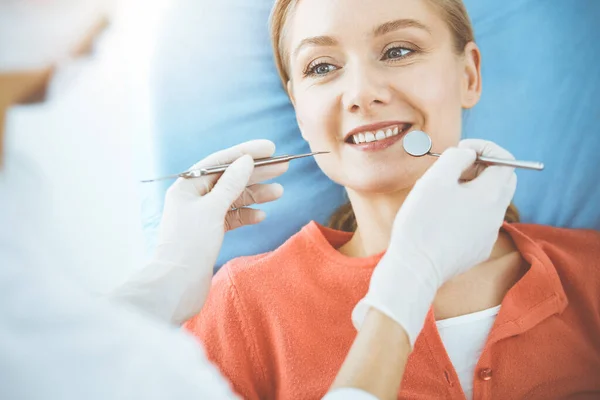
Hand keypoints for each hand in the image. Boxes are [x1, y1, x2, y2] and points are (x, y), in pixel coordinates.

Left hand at [111, 140, 286, 323]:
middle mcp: (194, 198)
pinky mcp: (210, 233)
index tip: (270, 148)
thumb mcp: (212, 210)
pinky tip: (261, 215)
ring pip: (233, 198)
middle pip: (229, 178)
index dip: (246, 152)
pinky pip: (232, 217)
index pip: (220, 161)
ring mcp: (202, 216)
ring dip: (256, 194)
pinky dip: (247, 214)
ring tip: (279, 191)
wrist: (176, 286)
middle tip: (283, 166)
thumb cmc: (189, 245)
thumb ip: (231, 184)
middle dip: (256, 173)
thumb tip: (246, 160)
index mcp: (187, 186)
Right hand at [352, 139, 516, 344]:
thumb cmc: (423, 222)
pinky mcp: (475, 250)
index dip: (485, 148)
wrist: (415, 269)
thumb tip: (468, 155)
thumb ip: (456, 158)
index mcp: (491, 196)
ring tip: (440, 193)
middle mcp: (496, 216)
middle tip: (454, 168)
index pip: (506, 161)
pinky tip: (439, 218)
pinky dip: (463, 211)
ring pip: (487, 202)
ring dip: (470, 190)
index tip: (461, 150)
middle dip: (481, 168)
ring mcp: (487, 236)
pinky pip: (476, 222)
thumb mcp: (436, 179)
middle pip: (502, 181)